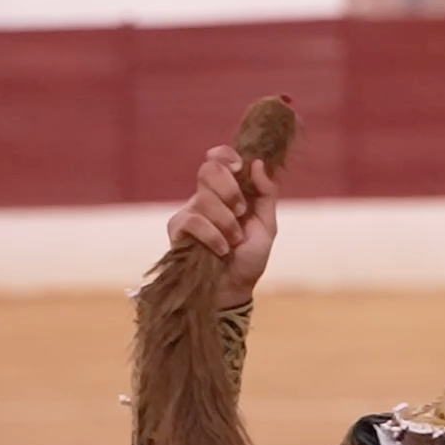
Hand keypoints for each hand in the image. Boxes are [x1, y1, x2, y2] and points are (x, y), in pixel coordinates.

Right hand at [165, 145, 278, 306]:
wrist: (235, 288)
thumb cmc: (250, 258)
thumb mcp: (267, 225)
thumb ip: (266, 194)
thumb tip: (257, 163)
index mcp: (228, 190)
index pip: (218, 158)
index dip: (226, 156)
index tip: (239, 169)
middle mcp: (205, 197)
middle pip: (208, 169)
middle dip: (230, 189)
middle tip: (241, 211)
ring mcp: (189, 211)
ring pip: (204, 198)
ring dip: (226, 222)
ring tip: (234, 241)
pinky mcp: (177, 230)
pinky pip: (193, 220)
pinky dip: (212, 235)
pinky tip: (221, 249)